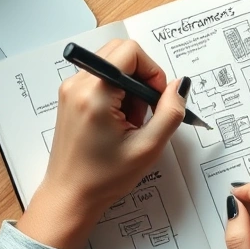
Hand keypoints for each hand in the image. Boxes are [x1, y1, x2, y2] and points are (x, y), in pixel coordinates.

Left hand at [16, 39, 188, 248]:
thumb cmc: (102, 178)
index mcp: (94, 93)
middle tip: (144, 111)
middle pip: (120, 53)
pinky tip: (118, 122)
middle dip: (141, 77)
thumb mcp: (147, 147)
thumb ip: (169, 112)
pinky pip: (100, 79)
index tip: (157, 98)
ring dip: (129, 87)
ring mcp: (70, 89)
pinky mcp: (70, 97)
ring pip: (112, 66)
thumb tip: (179, 85)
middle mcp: (77, 84)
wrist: (70, 196)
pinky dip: (115, 94)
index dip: (152, 71)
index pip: (130, 52)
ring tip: (130, 122)